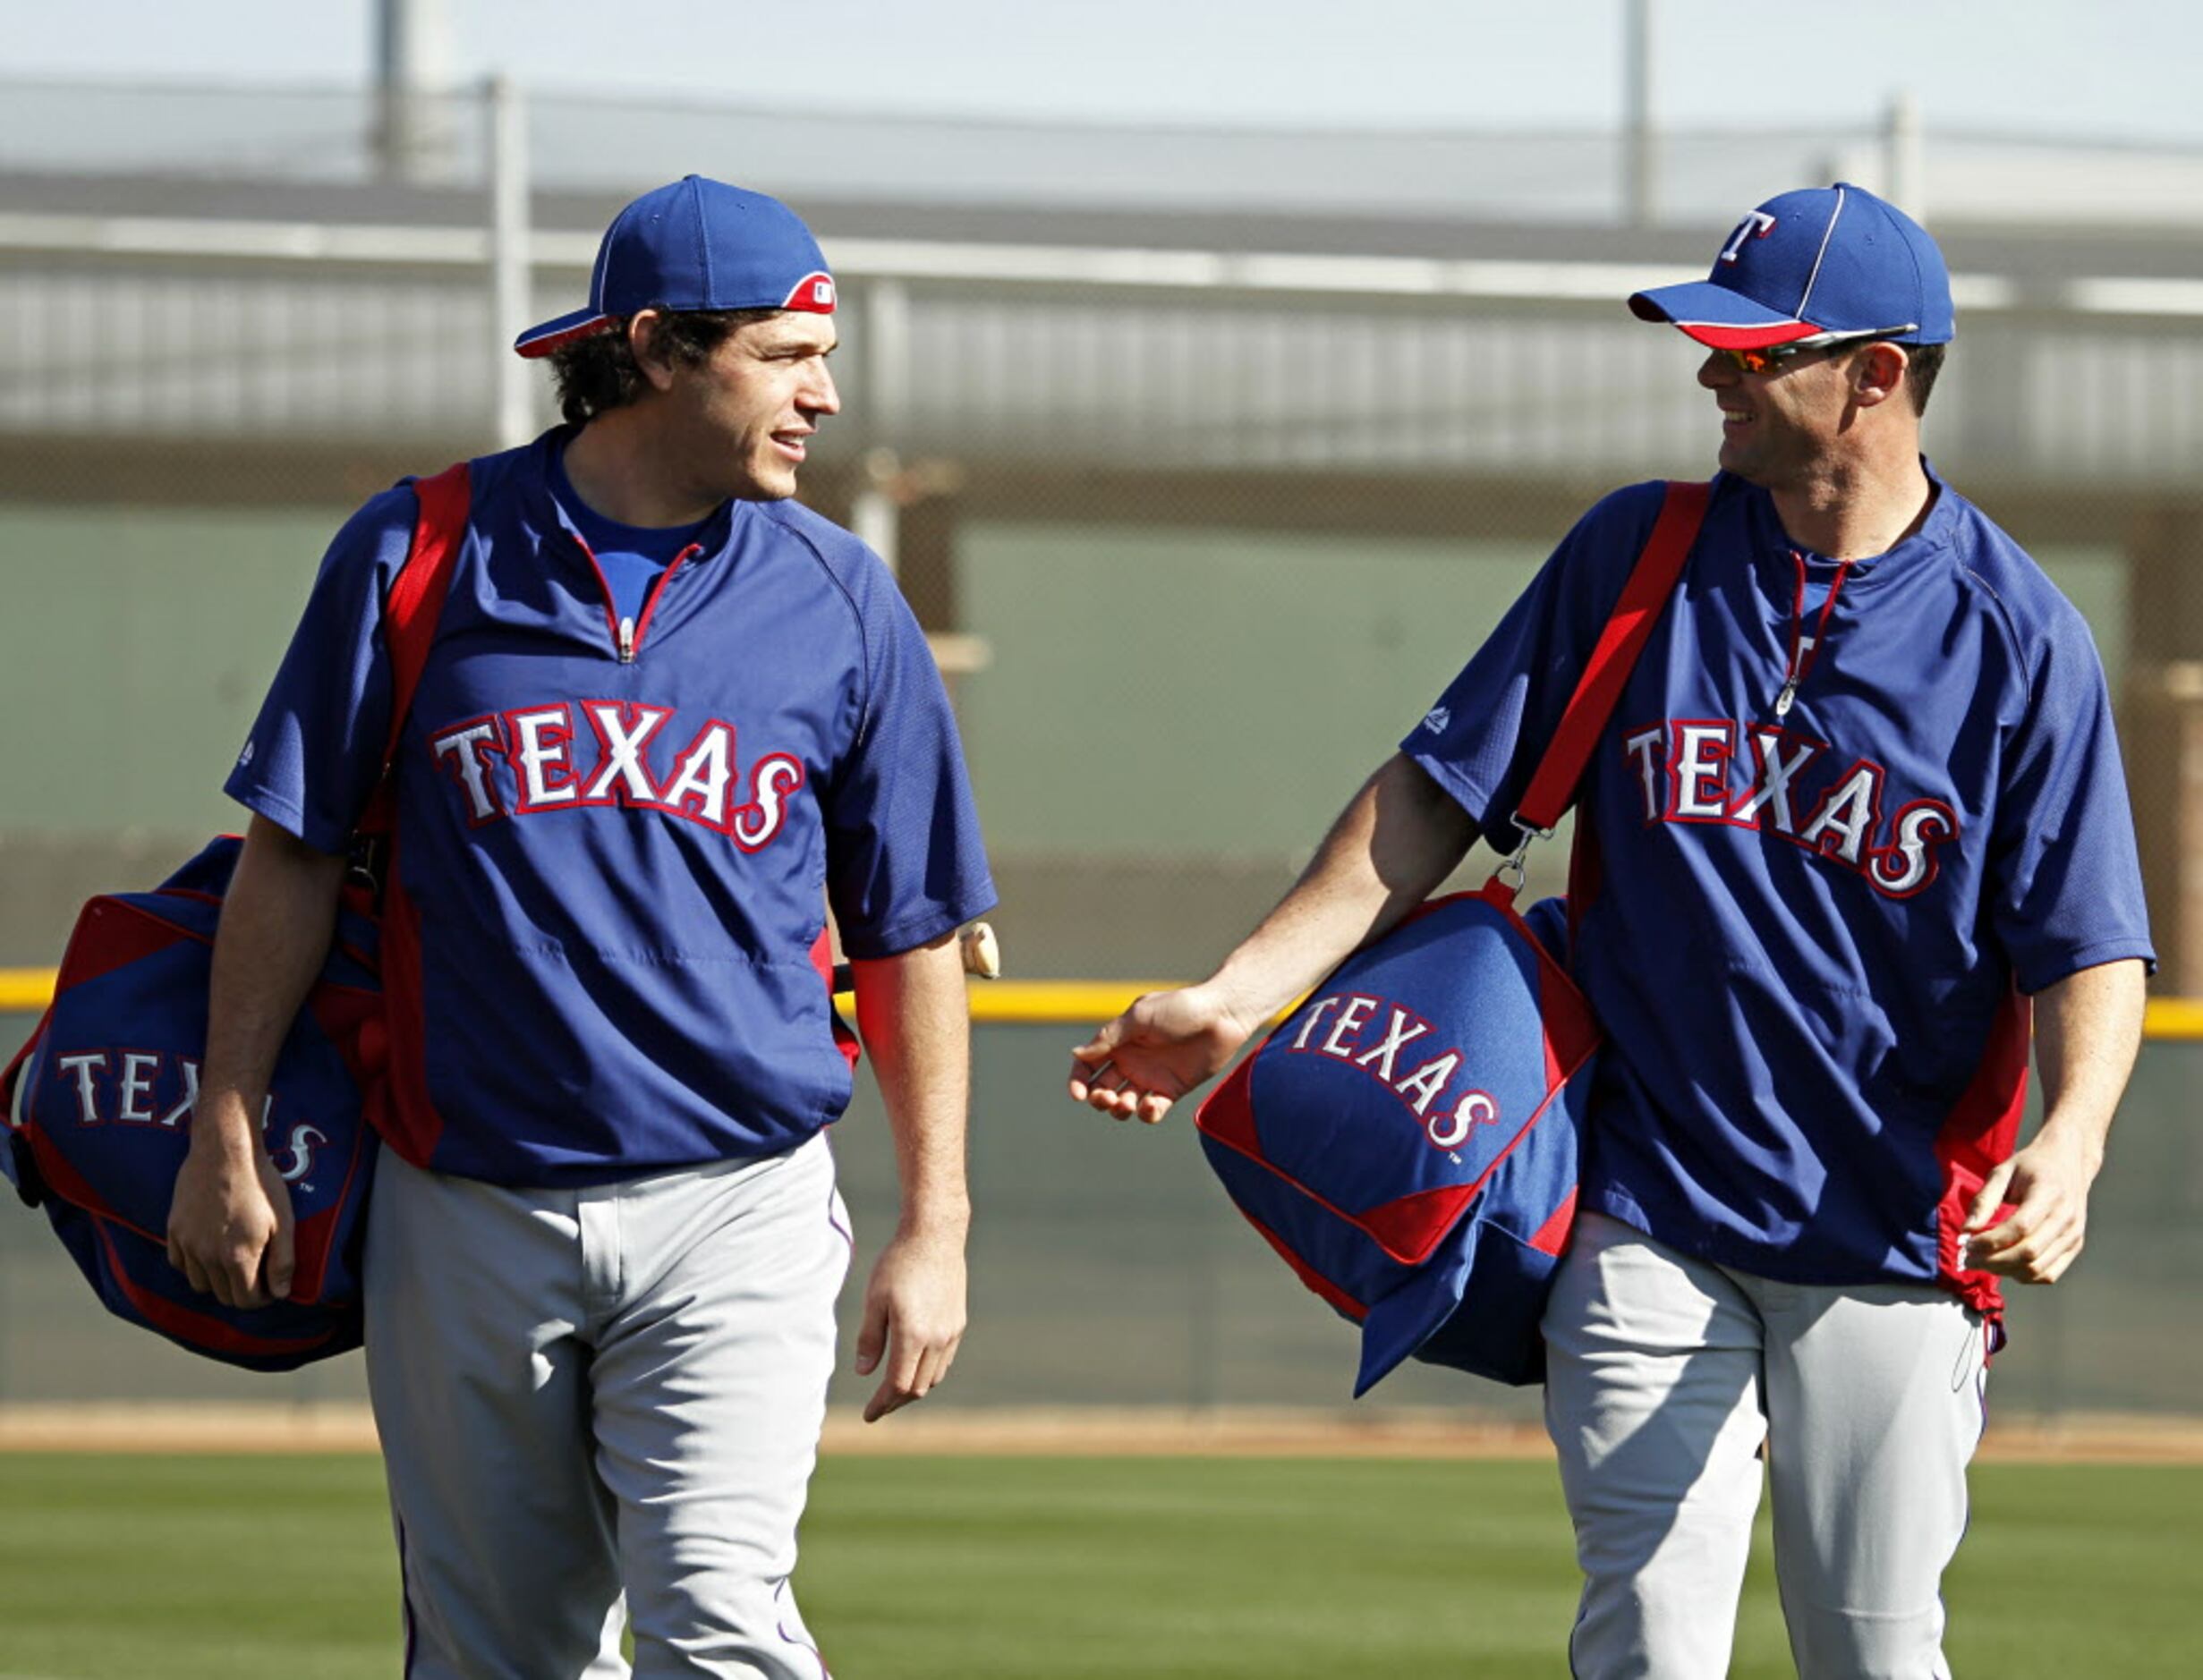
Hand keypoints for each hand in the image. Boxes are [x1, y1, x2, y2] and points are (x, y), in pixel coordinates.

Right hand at [165, 1121, 293, 1308]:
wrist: (225, 1152)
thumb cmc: (260, 1185)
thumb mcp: (283, 1222)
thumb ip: (282, 1262)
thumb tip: (281, 1293)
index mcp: (237, 1258)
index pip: (246, 1301)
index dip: (263, 1298)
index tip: (271, 1286)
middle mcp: (208, 1258)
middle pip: (223, 1296)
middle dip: (243, 1290)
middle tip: (256, 1272)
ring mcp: (187, 1244)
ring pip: (200, 1284)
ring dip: (218, 1281)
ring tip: (233, 1261)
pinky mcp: (173, 1230)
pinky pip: (179, 1263)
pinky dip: (194, 1265)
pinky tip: (209, 1250)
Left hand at [853, 1227, 965, 1422]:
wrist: (935, 1235)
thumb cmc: (899, 1263)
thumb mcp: (874, 1298)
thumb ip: (870, 1338)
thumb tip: (864, 1372)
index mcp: (913, 1334)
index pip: (898, 1385)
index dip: (882, 1404)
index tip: (868, 1415)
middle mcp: (937, 1338)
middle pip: (918, 1387)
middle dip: (896, 1401)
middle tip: (878, 1407)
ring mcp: (951, 1331)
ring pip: (934, 1377)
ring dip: (914, 1389)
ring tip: (894, 1390)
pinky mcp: (959, 1322)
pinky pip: (944, 1360)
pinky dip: (928, 1372)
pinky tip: (914, 1365)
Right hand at [1067, 983, 1261, 1123]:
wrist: (1221, 1015)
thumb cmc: (1180, 1008)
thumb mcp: (1140, 1017)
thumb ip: (1109, 1037)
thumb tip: (1077, 1054)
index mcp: (1119, 1041)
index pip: (1088, 1065)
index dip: (1078, 1081)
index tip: (1078, 1095)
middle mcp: (1131, 1061)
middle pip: (1102, 1089)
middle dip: (1098, 1099)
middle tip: (1107, 1098)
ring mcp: (1151, 1077)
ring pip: (1124, 1104)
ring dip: (1119, 1110)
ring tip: (1128, 1104)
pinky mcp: (1172, 1090)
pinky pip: (1152, 1110)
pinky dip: (1147, 1114)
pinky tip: (1150, 1106)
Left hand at [1962, 1126, 2101, 1284]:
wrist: (2068, 1162)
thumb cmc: (2031, 1166)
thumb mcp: (2002, 1172)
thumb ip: (1984, 1200)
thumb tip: (1966, 1230)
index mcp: (2049, 1194)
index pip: (2020, 1227)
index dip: (1990, 1240)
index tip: (1967, 1243)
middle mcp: (2067, 1218)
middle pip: (2029, 1253)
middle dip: (1993, 1261)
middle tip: (1968, 1258)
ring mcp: (2074, 1235)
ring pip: (2038, 1269)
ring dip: (2005, 1271)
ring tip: (1982, 1262)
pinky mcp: (2074, 1246)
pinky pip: (2049, 1274)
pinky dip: (2023, 1275)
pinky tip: (2004, 1265)